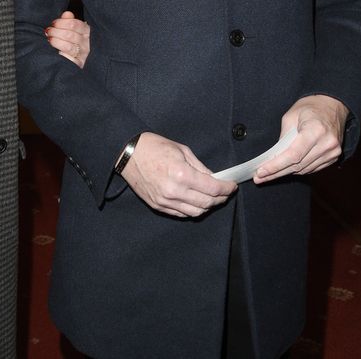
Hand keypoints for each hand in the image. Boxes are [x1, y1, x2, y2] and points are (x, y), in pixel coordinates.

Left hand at [45, 10, 89, 67]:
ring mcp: (83, 54)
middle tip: (48, 31)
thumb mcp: (71, 28)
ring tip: (49, 39)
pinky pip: (70, 59)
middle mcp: (86, 42)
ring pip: (68, 47)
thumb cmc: (72, 39)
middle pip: (70, 35)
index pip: (74, 24)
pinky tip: (56, 52)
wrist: (76, 57)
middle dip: (56, 32)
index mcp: (86, 31)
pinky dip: (61, 55)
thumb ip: (68, 20)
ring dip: (56, 42)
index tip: (53, 23)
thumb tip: (66, 13)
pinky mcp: (79, 63)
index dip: (61, 23)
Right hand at [121, 132, 236, 217]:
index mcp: (182, 174)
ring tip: (213, 198)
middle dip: (220, 198)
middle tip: (225, 192)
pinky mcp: (158, 206)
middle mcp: (174, 191)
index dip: (226, 188)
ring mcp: (165, 201)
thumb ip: (199, 167)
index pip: (213, 189)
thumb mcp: (181, 150)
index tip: (232, 186)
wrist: (128, 153)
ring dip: (208, 206)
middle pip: (207, 203)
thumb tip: (213, 178)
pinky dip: (193, 210)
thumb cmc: (154, 146)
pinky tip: (196, 201)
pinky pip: (181, 214)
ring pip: (195, 212)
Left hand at [254, 95, 348, 183]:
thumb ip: (283, 137)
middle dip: (277, 173)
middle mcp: (327, 144)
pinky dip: (298, 169)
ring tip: (269, 174)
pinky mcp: (334, 157)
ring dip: (286, 172)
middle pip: (298, 166)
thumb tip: (274, 156)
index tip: (261, 172)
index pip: (293, 155)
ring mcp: (333, 152)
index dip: (276, 166)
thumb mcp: (290, 116)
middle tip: (259, 178)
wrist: (331, 106)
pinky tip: (286, 168)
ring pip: (305, 170)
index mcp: (316, 130)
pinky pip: (312, 168)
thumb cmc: (309, 108)